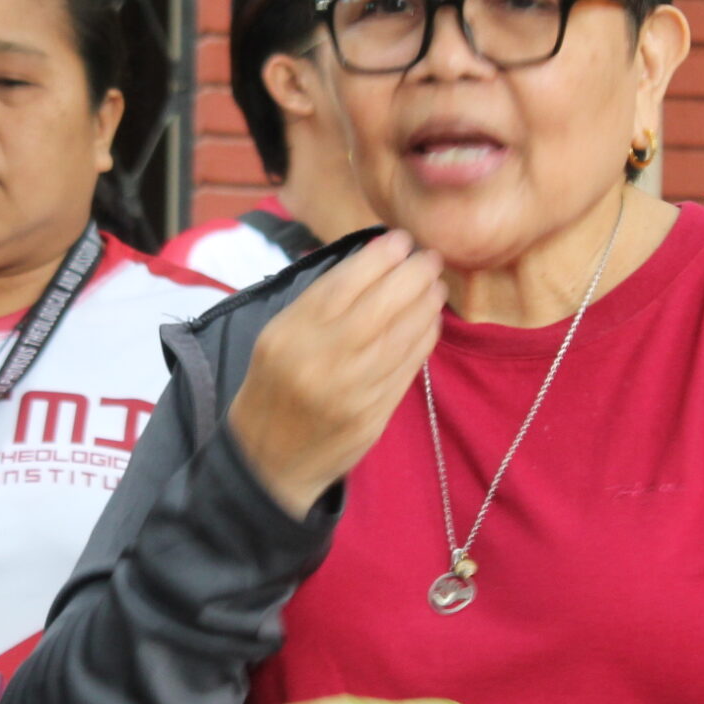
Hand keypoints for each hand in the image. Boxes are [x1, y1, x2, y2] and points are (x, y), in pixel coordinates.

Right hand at [226, 231, 445, 516]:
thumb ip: (317, 306)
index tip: (400, 240)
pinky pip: (407, 369)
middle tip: (430, 258)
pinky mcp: (372, 417)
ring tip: (436, 286)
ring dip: (425, 306)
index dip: (377, 259)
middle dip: (411, 276)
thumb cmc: (273, 389)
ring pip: (399, 338)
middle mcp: (319, 361)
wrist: (268, 462)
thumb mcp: (276, 339)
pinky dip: (424, 340)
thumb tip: (369, 264)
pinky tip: (431, 321)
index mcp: (288, 335)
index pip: (340, 285)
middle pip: (377, 308)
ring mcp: (349, 392)